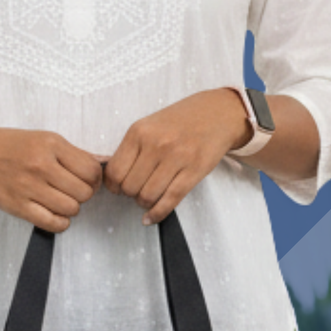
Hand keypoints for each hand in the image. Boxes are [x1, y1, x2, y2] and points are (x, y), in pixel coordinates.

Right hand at [0, 125, 103, 230]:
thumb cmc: (13, 147)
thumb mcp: (44, 139)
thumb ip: (73, 153)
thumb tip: (102, 165)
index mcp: (51, 144)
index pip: (91, 170)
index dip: (94, 179)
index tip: (86, 181)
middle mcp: (40, 164)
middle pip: (84, 192)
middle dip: (83, 195)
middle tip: (72, 192)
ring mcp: (28, 187)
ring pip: (71, 209)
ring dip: (70, 209)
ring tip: (60, 201)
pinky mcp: (18, 206)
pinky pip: (53, 223)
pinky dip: (60, 222)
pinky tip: (53, 213)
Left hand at [103, 91, 249, 225]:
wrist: (217, 113)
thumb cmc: (181, 121)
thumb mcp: (149, 125)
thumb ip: (131, 149)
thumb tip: (113, 178)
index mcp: (139, 132)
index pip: (115, 172)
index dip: (113, 186)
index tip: (118, 188)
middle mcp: (156, 144)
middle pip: (129, 187)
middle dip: (130, 194)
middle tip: (137, 190)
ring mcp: (177, 157)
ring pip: (147, 196)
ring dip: (144, 203)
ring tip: (149, 196)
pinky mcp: (194, 170)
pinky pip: (170, 200)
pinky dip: (157, 214)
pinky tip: (151, 218)